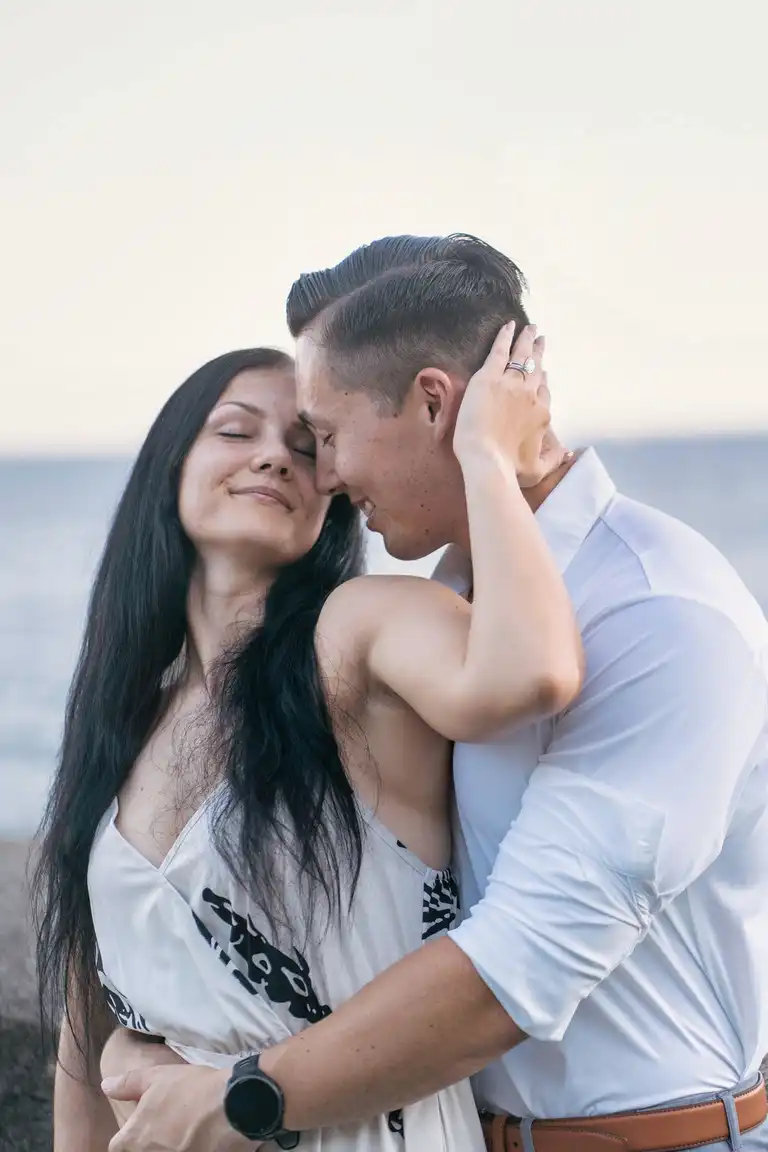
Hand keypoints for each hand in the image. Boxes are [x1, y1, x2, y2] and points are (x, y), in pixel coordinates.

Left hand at [101, 1063, 252, 1151]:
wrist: (235, 1105)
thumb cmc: (192, 1089)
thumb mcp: (157, 1077)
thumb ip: (128, 1084)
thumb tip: (106, 1086)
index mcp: (134, 1139)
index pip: (117, 1146)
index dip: (129, 1135)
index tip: (144, 1125)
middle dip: (149, 1144)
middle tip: (168, 1128)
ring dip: (169, 1146)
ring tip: (184, 1134)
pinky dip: (189, 1149)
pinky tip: (199, 1141)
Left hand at [454, 321, 552, 486]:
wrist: (487, 460)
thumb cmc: (510, 469)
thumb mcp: (537, 469)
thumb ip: (554, 460)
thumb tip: (568, 454)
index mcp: (541, 414)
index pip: (544, 392)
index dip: (542, 381)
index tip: (542, 374)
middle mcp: (531, 395)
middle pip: (536, 369)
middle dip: (539, 353)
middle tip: (540, 339)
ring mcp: (511, 383)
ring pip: (522, 356)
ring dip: (527, 340)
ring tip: (530, 328)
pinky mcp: (490, 377)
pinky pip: (500, 351)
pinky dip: (505, 337)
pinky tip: (508, 326)